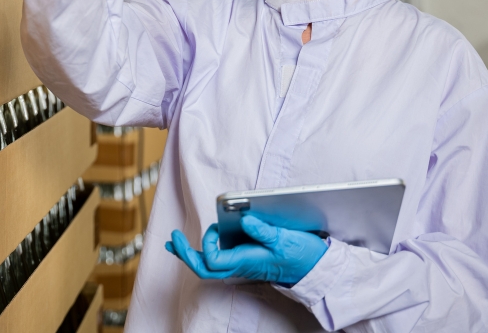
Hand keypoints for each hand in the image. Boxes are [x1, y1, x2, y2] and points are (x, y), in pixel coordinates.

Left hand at [165, 215, 327, 284]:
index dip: (207, 245)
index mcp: (246, 261)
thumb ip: (264, 231)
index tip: (215, 227)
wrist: (316, 268)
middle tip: (172, 239)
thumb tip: (245, 220)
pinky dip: (205, 249)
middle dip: (185, 254)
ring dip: (190, 253)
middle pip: (203, 268)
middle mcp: (240, 265)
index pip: (213, 261)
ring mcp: (241, 263)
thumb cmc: (302, 255)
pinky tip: (201, 240)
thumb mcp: (285, 240)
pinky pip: (219, 258)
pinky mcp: (246, 258)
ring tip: (175, 241)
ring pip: (209, 264)